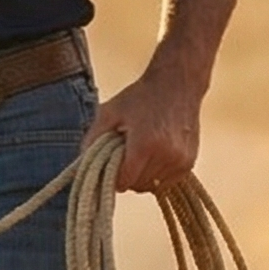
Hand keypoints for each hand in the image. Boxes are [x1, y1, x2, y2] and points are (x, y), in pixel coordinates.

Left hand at [83, 55, 203, 193]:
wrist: (177, 83)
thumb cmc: (140, 97)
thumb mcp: (110, 112)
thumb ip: (92, 139)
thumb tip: (79, 165)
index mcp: (145, 145)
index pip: (124, 181)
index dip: (113, 176)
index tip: (111, 164)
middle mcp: (166, 156)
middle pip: (137, 186)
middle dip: (127, 175)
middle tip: (125, 155)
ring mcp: (180, 161)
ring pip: (152, 186)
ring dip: (142, 176)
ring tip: (140, 153)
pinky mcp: (189, 163)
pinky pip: (166, 182)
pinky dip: (156, 175)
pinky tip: (153, 155)